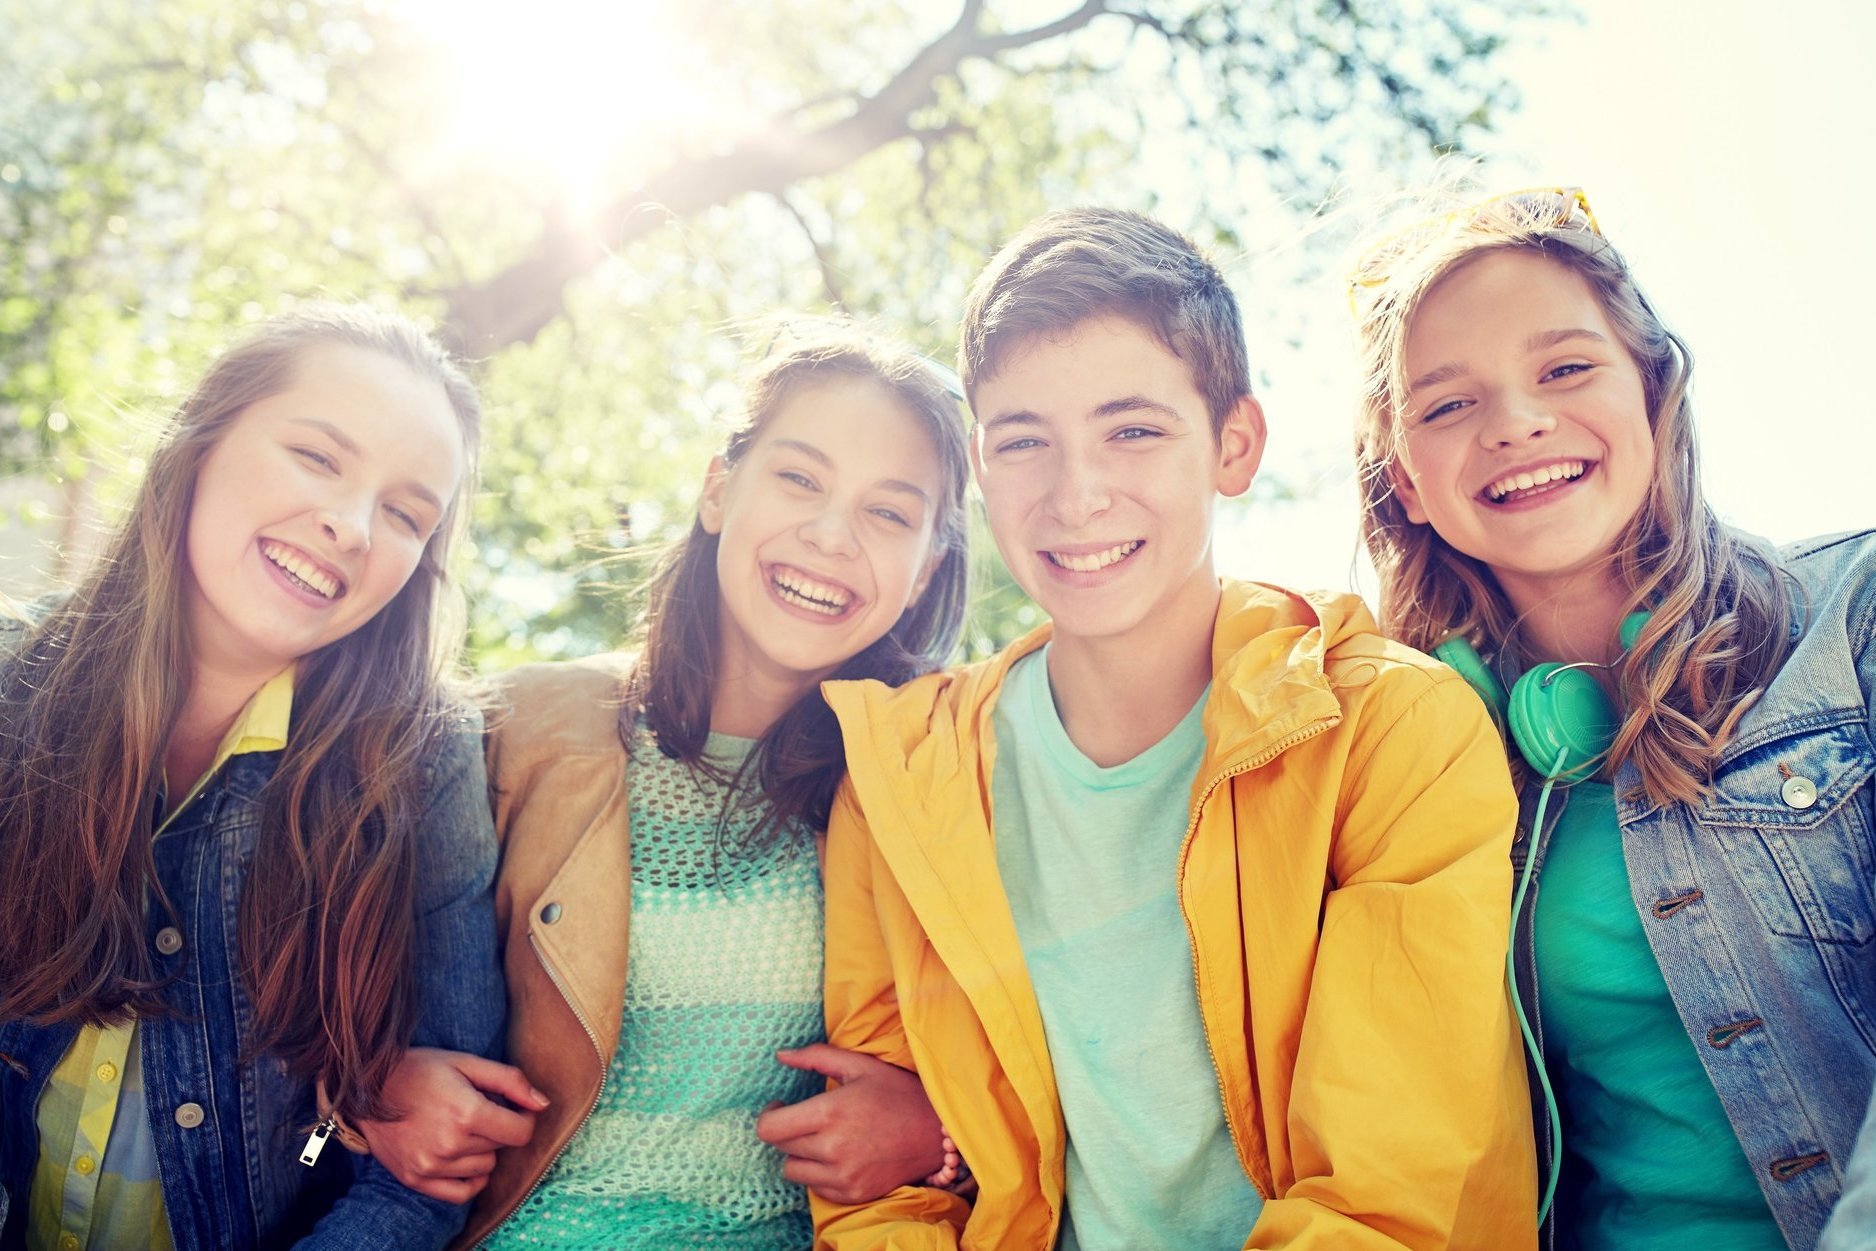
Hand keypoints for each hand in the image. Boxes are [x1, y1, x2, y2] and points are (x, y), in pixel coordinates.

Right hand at [357, 1047, 548, 1203]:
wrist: (367, 1088)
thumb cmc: (420, 1070)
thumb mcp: (467, 1063)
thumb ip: (510, 1081)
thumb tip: (543, 1104)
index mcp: (467, 1113)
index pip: (521, 1132)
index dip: (523, 1118)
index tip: (513, 1107)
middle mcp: (450, 1145)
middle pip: (501, 1147)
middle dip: (497, 1128)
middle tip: (475, 1109)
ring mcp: (431, 1166)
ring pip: (485, 1168)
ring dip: (482, 1150)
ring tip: (460, 1127)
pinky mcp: (416, 1179)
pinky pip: (462, 1193)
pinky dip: (470, 1178)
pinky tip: (463, 1157)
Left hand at [754, 1044, 944, 1204]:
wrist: (938, 1133)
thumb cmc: (898, 1093)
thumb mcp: (859, 1066)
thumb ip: (816, 1057)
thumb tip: (780, 1055)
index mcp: (830, 1113)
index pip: (769, 1128)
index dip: (769, 1116)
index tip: (781, 1107)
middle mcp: (832, 1149)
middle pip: (781, 1147)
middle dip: (788, 1130)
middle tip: (807, 1119)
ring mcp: (843, 1177)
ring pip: (793, 1170)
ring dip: (801, 1154)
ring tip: (822, 1138)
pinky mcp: (853, 1194)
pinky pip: (816, 1188)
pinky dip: (820, 1174)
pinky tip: (839, 1156)